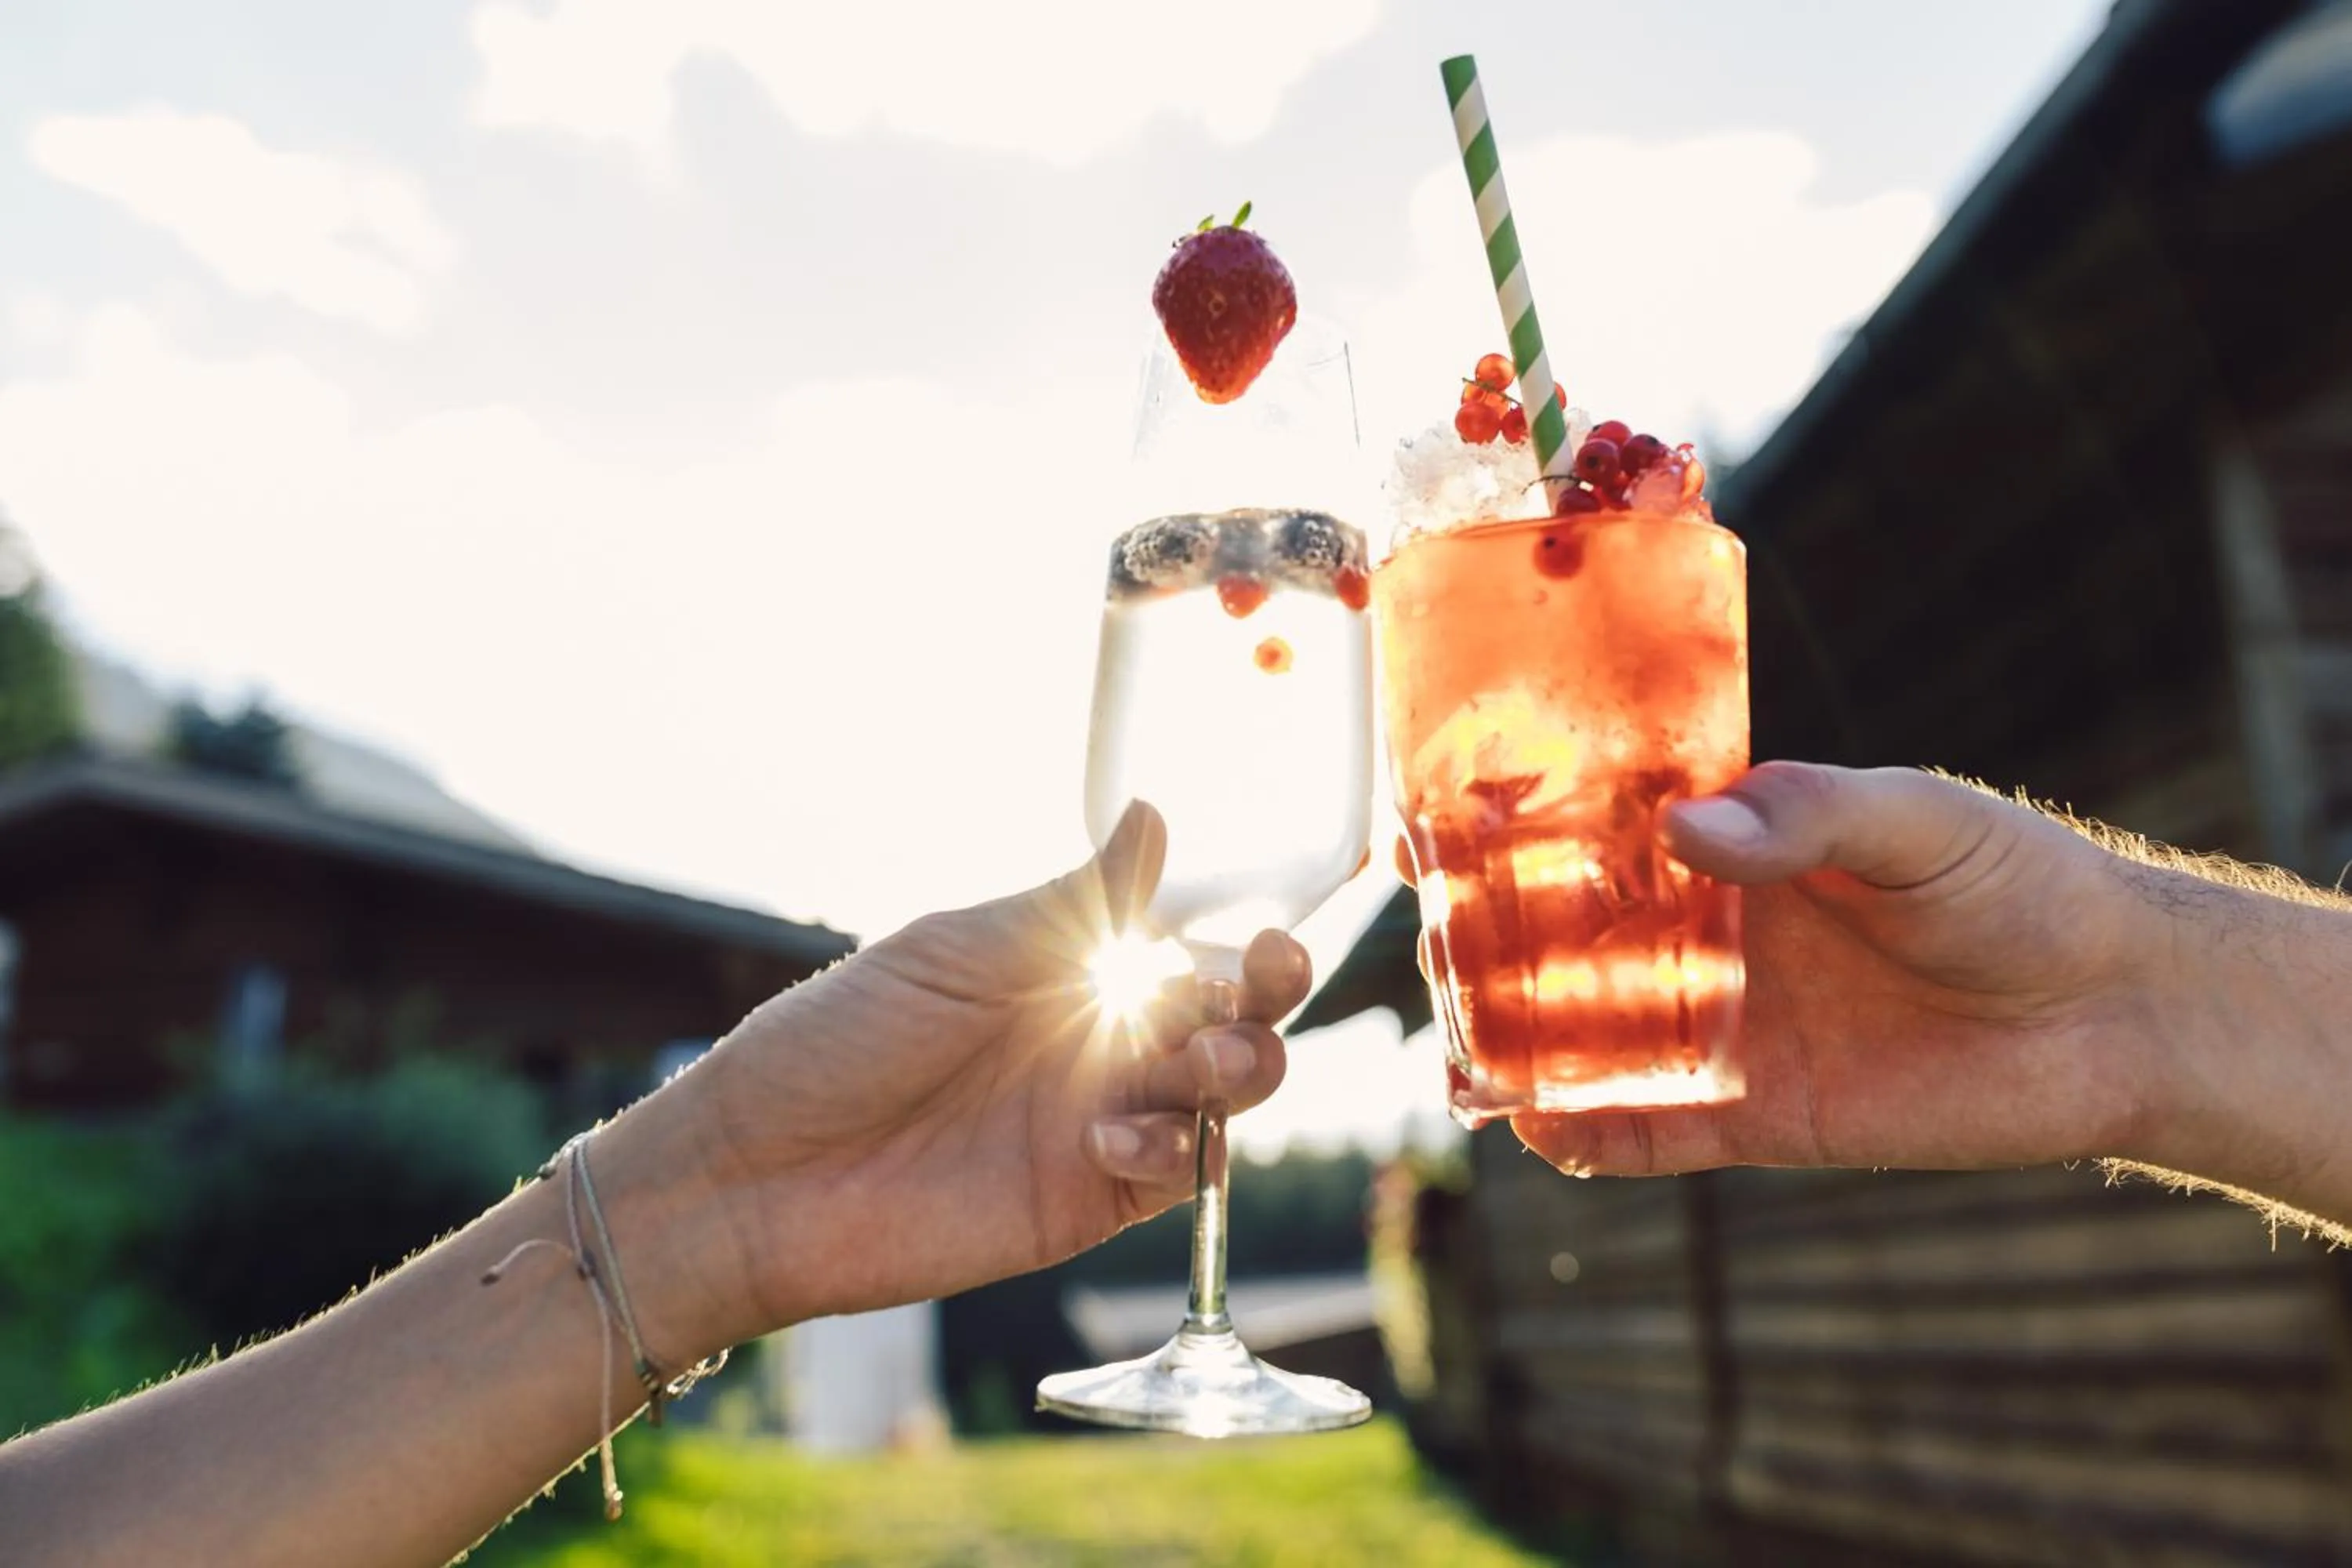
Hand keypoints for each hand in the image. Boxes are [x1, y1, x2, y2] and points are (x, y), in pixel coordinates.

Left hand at [609, 801, 1305, 1356]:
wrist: (755, 1174)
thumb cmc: (835, 1042)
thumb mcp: (954, 956)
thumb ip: (1068, 905)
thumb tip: (1153, 817)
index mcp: (1070, 971)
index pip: (1191, 951)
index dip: (1246, 950)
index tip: (1266, 941)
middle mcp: (1098, 1044)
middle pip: (1229, 1025)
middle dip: (1263, 1007)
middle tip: (1251, 994)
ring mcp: (1099, 1124)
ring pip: (1221, 1100)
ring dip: (1237, 1075)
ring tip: (1199, 1065)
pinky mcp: (1085, 1201)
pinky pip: (1174, 1176)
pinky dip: (1173, 1150)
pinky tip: (1106, 1136)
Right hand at [1500, 762, 2179, 1177]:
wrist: (2115, 1014)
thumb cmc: (2019, 886)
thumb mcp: (1918, 820)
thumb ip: (1804, 818)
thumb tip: (1685, 831)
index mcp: (1731, 849)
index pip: (1595, 836)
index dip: (1512, 834)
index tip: (1432, 829)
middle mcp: (1708, 938)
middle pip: (1568, 942)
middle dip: (1492, 947)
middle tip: (1435, 948)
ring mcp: (1725, 1030)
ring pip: (1591, 1039)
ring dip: (1518, 1043)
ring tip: (1457, 1047)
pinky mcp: (1756, 1118)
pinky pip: (1650, 1133)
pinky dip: (1586, 1136)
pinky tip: (1532, 1126)